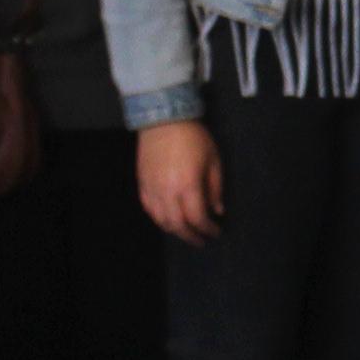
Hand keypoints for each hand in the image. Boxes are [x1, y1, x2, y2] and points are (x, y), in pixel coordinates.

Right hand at [137, 120, 223, 244]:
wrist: (163, 119)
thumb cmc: (193, 137)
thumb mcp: (213, 160)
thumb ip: (215, 188)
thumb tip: (217, 210)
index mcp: (188, 185)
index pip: (197, 217)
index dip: (208, 229)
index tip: (216, 232)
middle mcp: (167, 192)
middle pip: (178, 225)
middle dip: (191, 236)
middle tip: (201, 241)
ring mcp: (152, 189)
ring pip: (161, 220)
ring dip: (174, 230)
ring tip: (186, 232)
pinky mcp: (142, 184)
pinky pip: (148, 208)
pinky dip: (159, 218)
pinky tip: (168, 220)